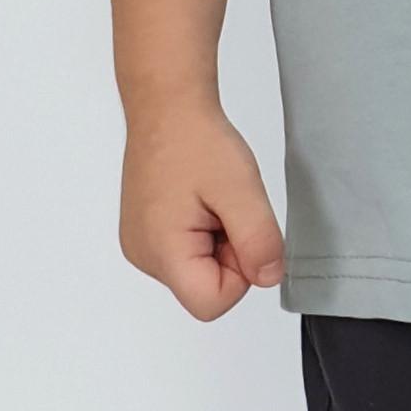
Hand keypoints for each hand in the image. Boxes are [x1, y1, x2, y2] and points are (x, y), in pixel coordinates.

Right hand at [118, 99, 285, 318]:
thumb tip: (268, 277)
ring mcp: (141, 245)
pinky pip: (187, 252)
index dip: (240, 272)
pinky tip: (200, 200)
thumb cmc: (197, 141)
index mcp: (161, 251)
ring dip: (219, 241)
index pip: (211, 303)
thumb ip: (258, 241)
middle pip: (205, 287)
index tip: (238, 227)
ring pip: (199, 270)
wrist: (167, 107)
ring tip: (212, 199)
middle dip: (229, 253)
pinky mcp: (146, 232)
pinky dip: (204, 232)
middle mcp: (144, 256)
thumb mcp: (242, 191)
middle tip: (226, 207)